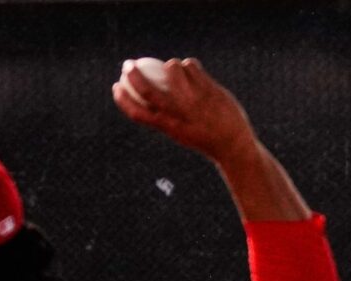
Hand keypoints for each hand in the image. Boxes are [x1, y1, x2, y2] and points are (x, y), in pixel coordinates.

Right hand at [112, 58, 258, 164]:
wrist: (234, 144)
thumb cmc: (202, 137)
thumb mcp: (179, 131)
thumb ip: (163, 115)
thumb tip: (144, 95)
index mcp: (169, 127)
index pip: (138, 113)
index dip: (122, 99)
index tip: (116, 87)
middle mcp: (181, 114)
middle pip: (148, 90)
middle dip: (133, 75)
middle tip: (128, 65)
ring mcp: (196, 100)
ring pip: (172, 69)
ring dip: (168, 65)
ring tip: (172, 71)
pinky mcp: (210, 89)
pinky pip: (191, 66)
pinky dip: (187, 65)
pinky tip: (190, 71)